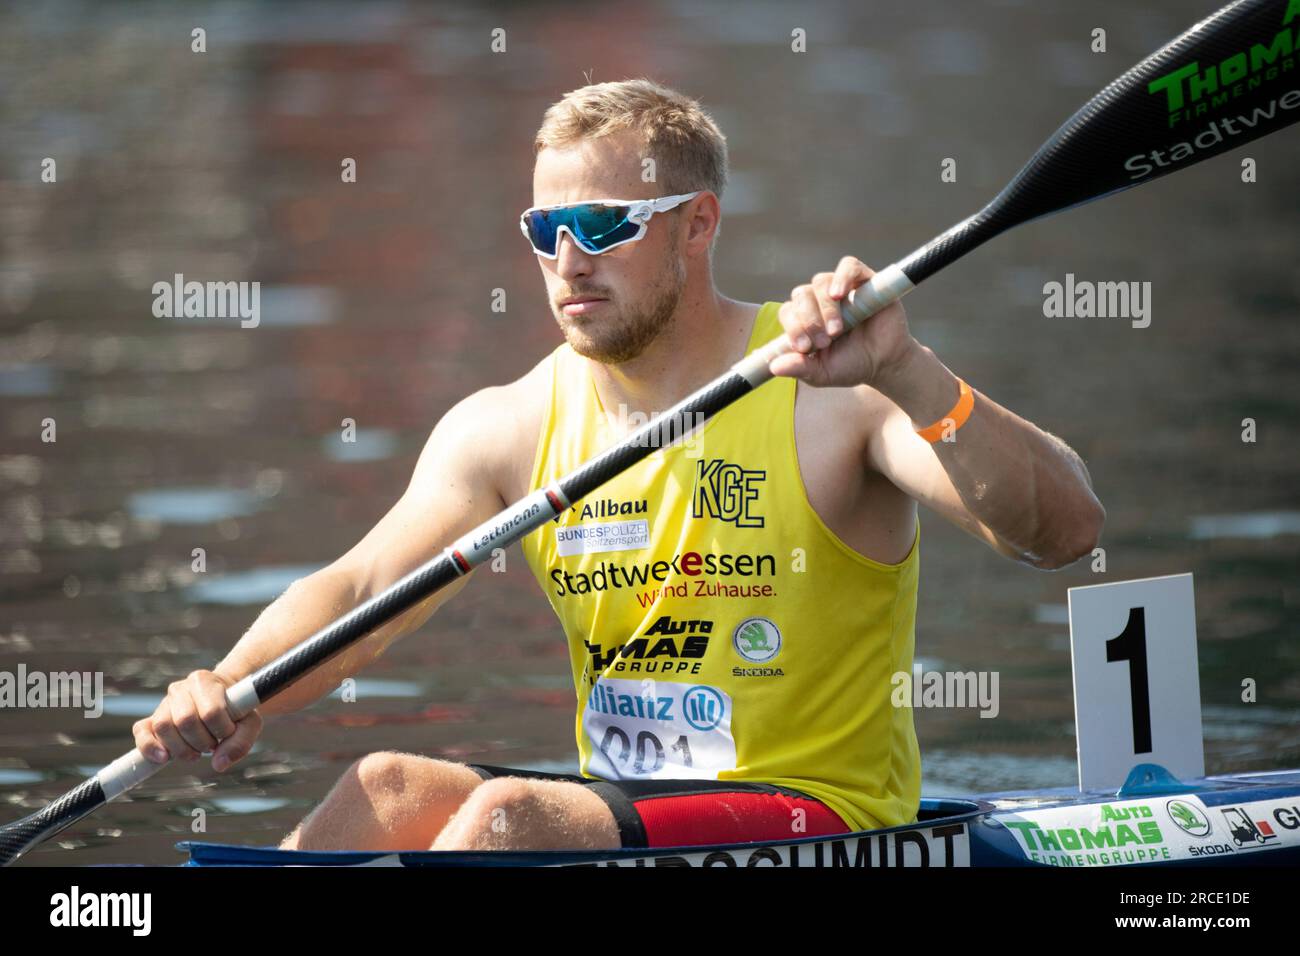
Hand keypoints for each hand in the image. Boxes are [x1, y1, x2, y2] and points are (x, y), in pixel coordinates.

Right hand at [133, 669, 261, 772]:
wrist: (224, 700)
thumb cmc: (236, 711)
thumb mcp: (249, 722)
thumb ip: (241, 742)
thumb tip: (219, 764)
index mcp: (204, 681)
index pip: (211, 711)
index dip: (222, 729)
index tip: (229, 732)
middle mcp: (181, 688)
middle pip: (185, 720)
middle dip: (202, 741)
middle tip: (213, 744)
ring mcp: (164, 703)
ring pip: (163, 727)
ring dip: (182, 748)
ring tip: (197, 751)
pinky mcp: (152, 719)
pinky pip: (141, 731)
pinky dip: (149, 747)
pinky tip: (163, 758)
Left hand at [769, 257, 914, 388]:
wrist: (885, 363)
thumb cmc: (851, 365)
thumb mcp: (822, 373)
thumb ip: (800, 368)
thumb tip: (774, 366)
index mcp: (805, 319)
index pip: (788, 312)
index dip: (793, 327)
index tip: (805, 347)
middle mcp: (819, 300)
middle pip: (801, 295)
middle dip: (809, 320)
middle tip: (824, 341)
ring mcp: (841, 288)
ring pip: (821, 282)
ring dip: (825, 306)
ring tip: (836, 329)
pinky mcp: (864, 280)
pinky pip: (848, 266)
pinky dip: (842, 277)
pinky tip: (839, 294)